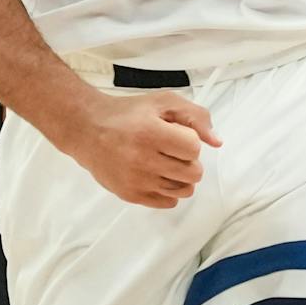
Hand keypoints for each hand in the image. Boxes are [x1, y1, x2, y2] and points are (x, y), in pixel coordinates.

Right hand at [65, 91, 220, 207]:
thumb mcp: (163, 102)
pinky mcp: (130, 195)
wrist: (88, 129)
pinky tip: (158, 174)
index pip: (194, 148)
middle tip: (172, 149)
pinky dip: (169, 190)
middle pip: (193, 173)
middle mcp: (142, 159)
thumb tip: (216, 142)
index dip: (190, 140)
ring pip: (184, 190)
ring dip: (181, 176)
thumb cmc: (127, 114)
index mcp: (150, 133)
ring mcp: (136, 180)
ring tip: (165, 162)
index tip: (177, 134)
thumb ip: (196, 117)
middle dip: (189, 160)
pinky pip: (168, 202)